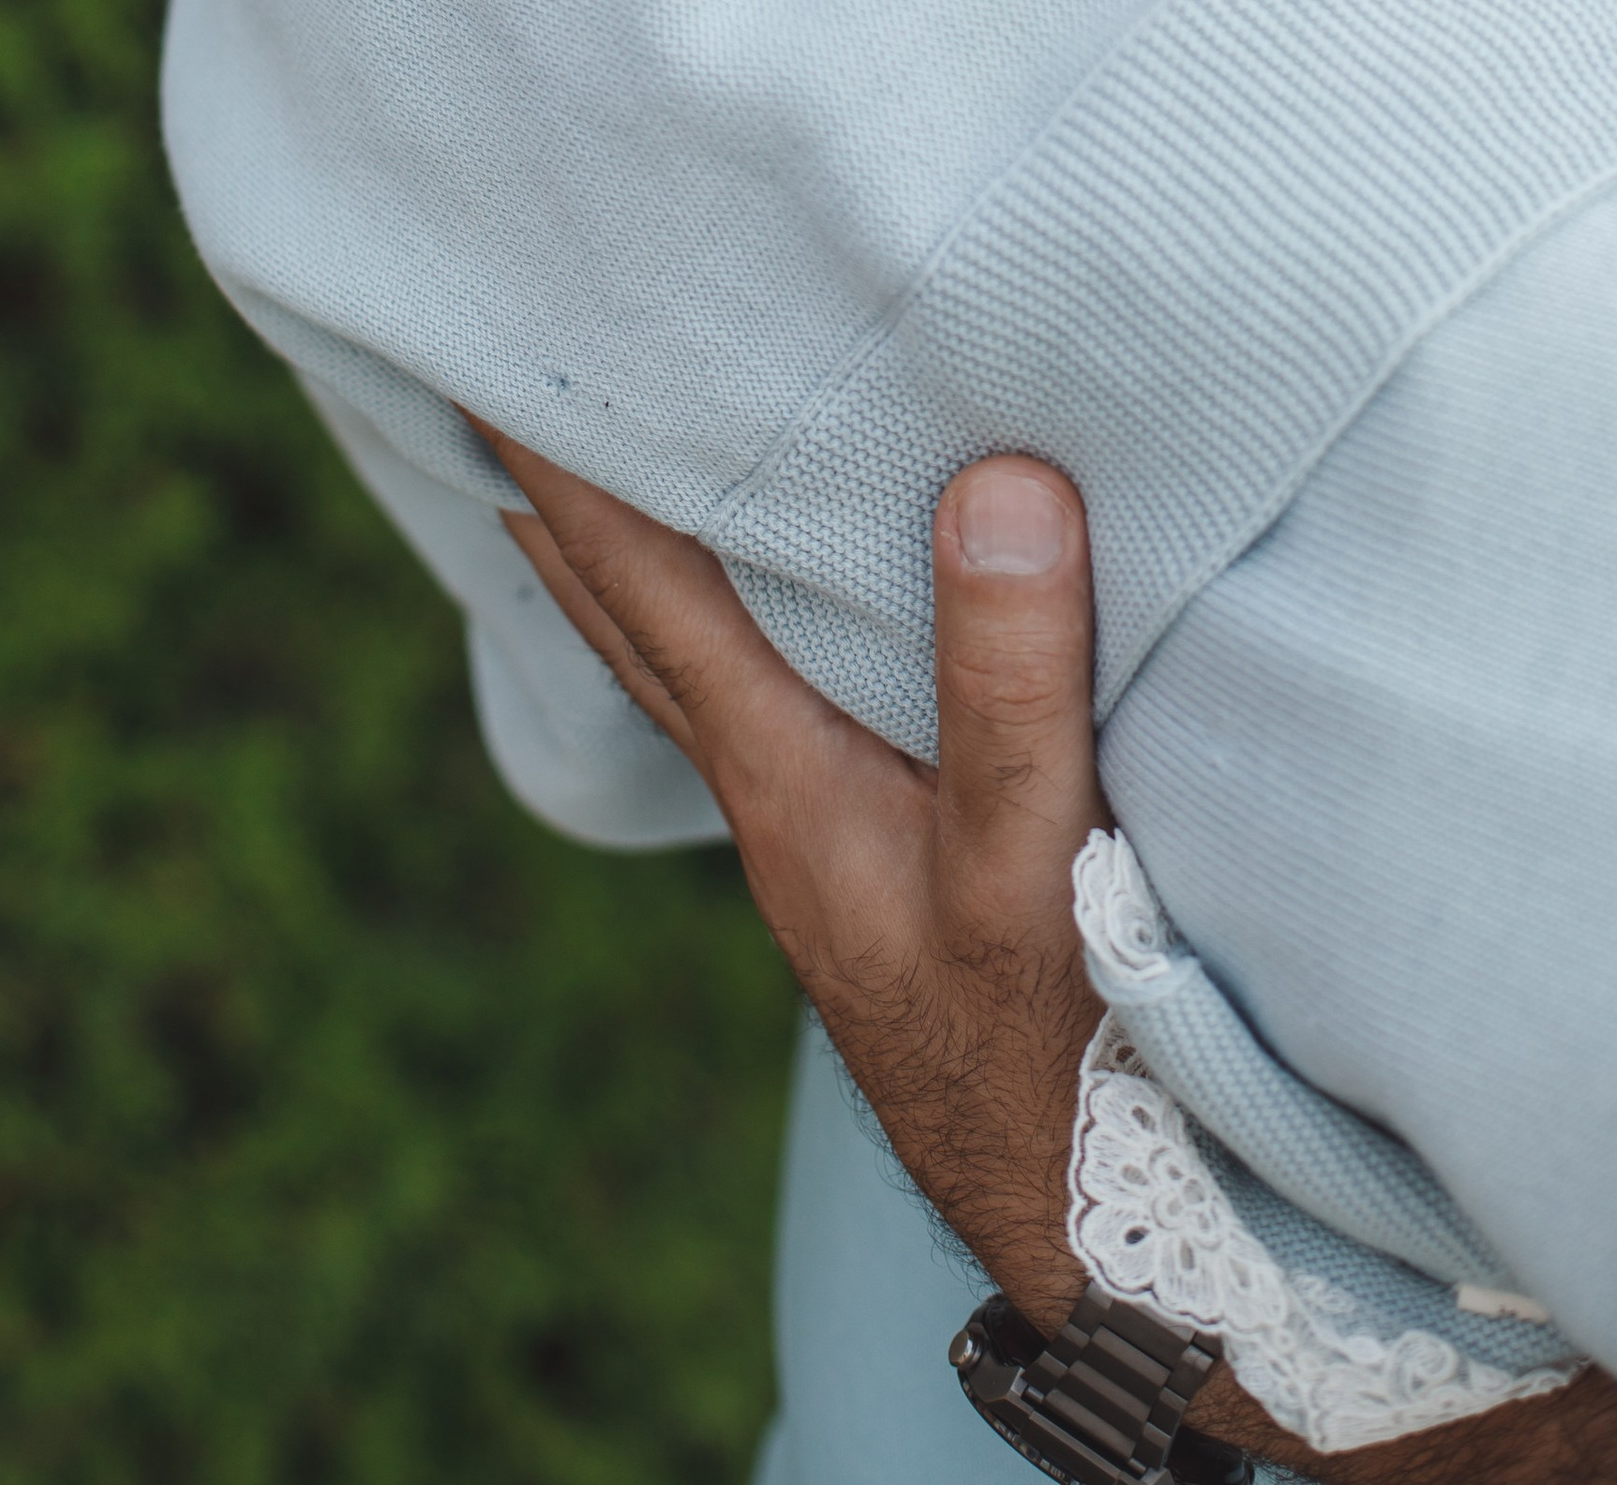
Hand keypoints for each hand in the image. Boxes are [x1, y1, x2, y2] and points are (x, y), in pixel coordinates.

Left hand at [475, 428, 1616, 1484]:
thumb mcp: (1035, 863)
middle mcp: (788, 804)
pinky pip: (791, 706)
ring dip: (647, 574)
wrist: (1120, 1250)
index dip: (577, 481)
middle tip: (505, 397)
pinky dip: (750, 632)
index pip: (651, 598)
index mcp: (790, 785)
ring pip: (705, 673)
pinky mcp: (902, 865)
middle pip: (643, 632)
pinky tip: (780, 618)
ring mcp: (837, 842)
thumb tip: (995, 481)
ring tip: (594, 484)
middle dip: (573, 515)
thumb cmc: (1061, 1066)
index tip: (497, 366)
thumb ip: (1011, 682)